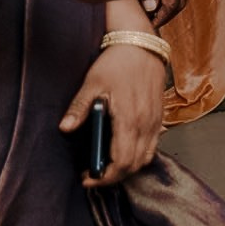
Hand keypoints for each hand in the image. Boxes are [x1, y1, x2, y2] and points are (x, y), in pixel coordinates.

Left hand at [63, 41, 166, 186]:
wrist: (142, 47)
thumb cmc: (116, 64)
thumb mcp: (92, 83)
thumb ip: (80, 108)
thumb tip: (65, 128)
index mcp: (130, 119)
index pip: (122, 160)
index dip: (105, 176)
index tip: (87, 178)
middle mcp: (147, 124)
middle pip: (134, 165)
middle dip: (114, 176)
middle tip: (92, 176)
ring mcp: (156, 122)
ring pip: (146, 158)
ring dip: (127, 167)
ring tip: (106, 166)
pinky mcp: (159, 118)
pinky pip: (152, 146)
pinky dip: (138, 156)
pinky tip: (122, 151)